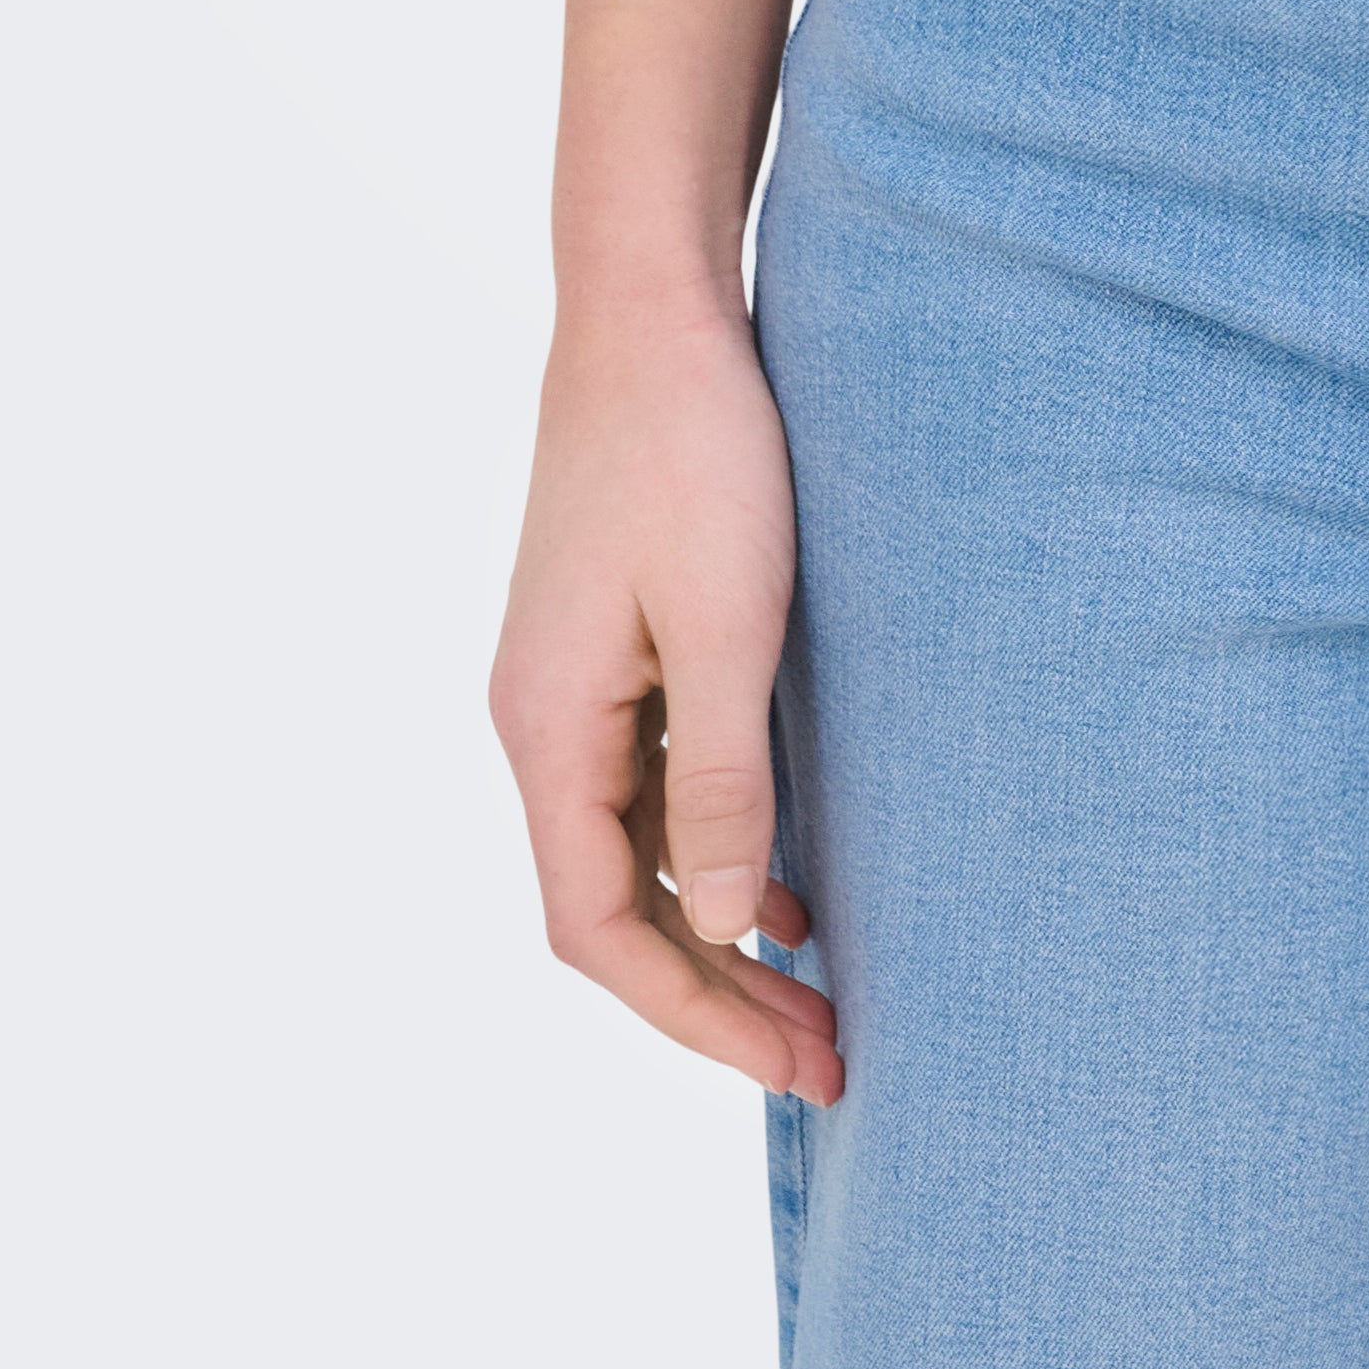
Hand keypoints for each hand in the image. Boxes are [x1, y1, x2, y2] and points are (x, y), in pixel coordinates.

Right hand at [486, 290, 843, 1103]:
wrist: (651, 304)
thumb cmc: (695, 451)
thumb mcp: (726, 621)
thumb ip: (720, 779)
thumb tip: (727, 929)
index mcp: (547, 730)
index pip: (600, 931)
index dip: (693, 1015)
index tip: (794, 1064)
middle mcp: (539, 721)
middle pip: (612, 910)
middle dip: (715, 996)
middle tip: (830, 1055)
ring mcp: (568, 682)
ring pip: (633, 853)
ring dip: (717, 929)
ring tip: (820, 988)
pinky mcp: (608, 642)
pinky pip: (649, 786)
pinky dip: (712, 848)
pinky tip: (785, 873)